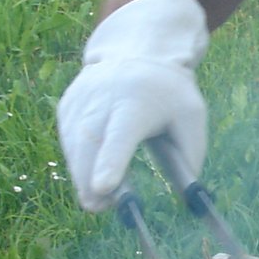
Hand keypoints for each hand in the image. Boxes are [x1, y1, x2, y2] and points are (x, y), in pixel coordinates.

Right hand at [56, 0, 210, 212]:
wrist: (137, 50)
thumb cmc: (169, 91)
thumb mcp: (191, 115)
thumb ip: (191, 154)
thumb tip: (188, 195)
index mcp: (136, 100)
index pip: (120, 134)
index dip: (111, 162)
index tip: (103, 188)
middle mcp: (102, 97)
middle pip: (88, 143)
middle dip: (88, 178)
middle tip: (96, 207)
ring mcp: (80, 99)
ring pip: (73, 144)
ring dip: (80, 174)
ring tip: (97, 199)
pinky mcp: (67, 105)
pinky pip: (68, 139)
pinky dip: (77, 160)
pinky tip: (90, 171)